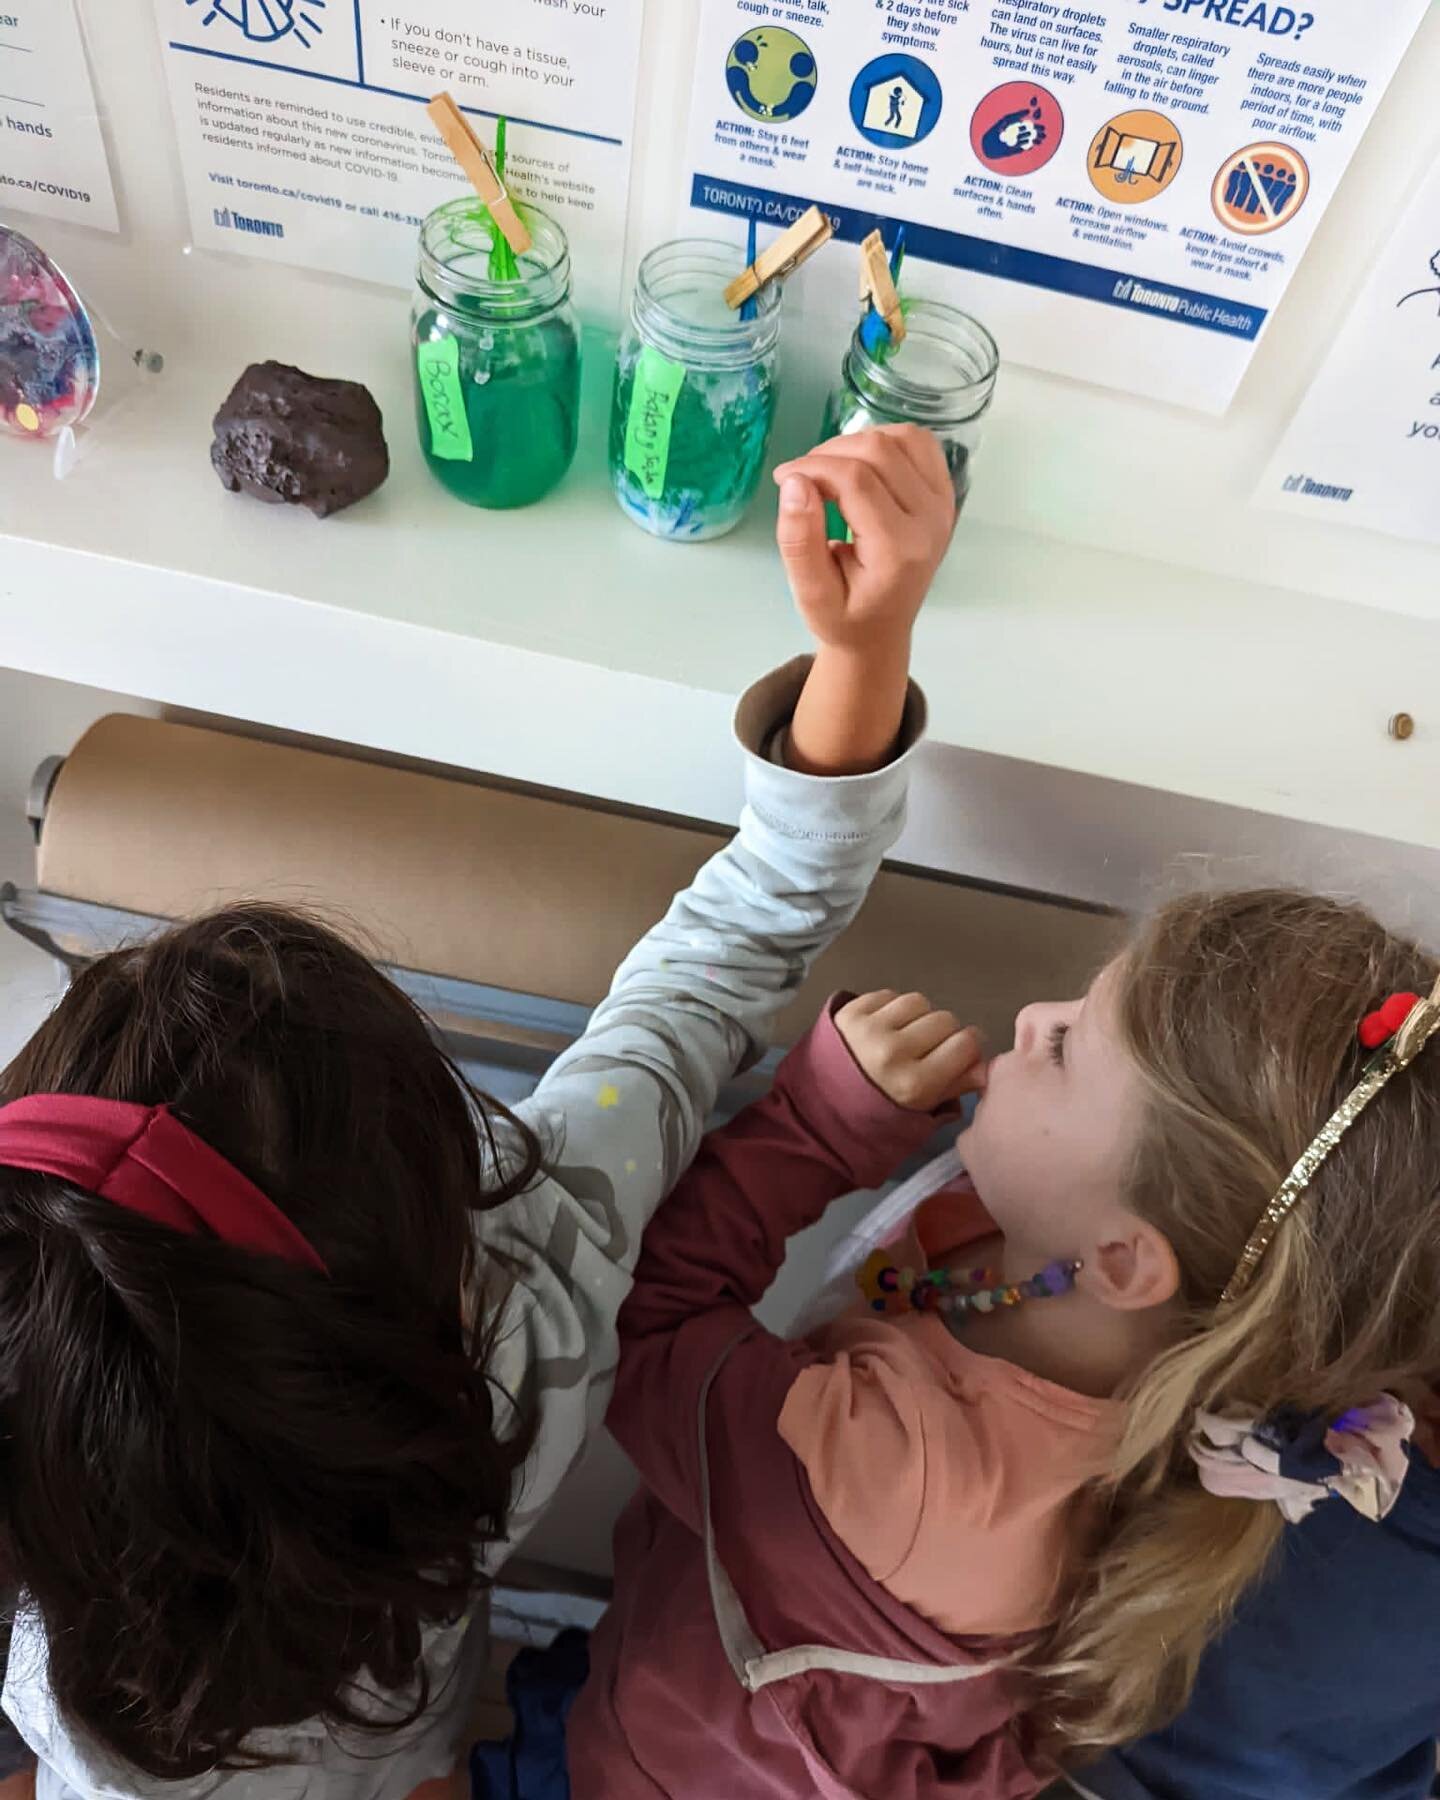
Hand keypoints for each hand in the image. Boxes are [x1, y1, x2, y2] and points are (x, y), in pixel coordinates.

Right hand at [772, 425, 955, 655]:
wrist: (880, 632)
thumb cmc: (843, 617)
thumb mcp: (810, 593)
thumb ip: (799, 541)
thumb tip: (794, 482)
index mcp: (899, 550)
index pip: (855, 481)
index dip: (812, 467)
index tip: (783, 478)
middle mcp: (931, 521)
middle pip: (879, 451)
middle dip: (829, 453)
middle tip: (801, 478)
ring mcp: (943, 505)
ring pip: (901, 438)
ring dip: (856, 442)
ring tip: (828, 471)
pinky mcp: (944, 494)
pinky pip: (919, 443)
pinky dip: (885, 441)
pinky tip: (859, 465)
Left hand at [835, 990, 985, 1112]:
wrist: (817, 1112)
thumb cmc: (875, 1117)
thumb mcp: (920, 1112)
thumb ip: (956, 1086)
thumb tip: (985, 1064)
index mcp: (915, 1084)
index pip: (966, 1044)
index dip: (970, 1045)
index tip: (964, 1049)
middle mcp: (893, 1052)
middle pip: (945, 1020)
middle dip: (945, 1032)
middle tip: (931, 1048)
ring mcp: (868, 1028)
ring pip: (919, 1002)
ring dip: (919, 1016)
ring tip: (906, 1035)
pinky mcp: (849, 1012)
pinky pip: (889, 994)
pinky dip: (892, 1008)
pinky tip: (885, 1027)